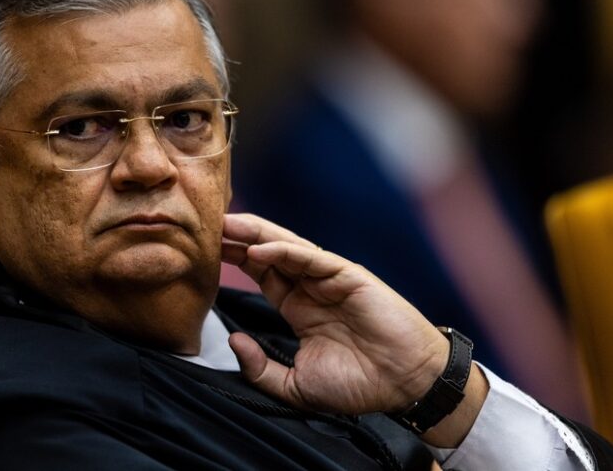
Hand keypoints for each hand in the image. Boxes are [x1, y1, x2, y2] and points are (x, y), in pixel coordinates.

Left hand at [221, 213, 449, 414]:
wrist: (407, 385)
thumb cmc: (359, 385)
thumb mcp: (297, 386)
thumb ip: (261, 369)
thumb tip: (234, 341)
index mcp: (300, 307)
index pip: (261, 275)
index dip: (235, 260)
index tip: (205, 251)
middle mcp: (312, 287)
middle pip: (269, 254)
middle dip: (239, 239)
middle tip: (206, 227)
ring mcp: (330, 279)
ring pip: (286, 248)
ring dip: (255, 235)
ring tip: (225, 225)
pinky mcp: (349, 276)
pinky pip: (312, 259)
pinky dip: (285, 252)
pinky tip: (258, 249)